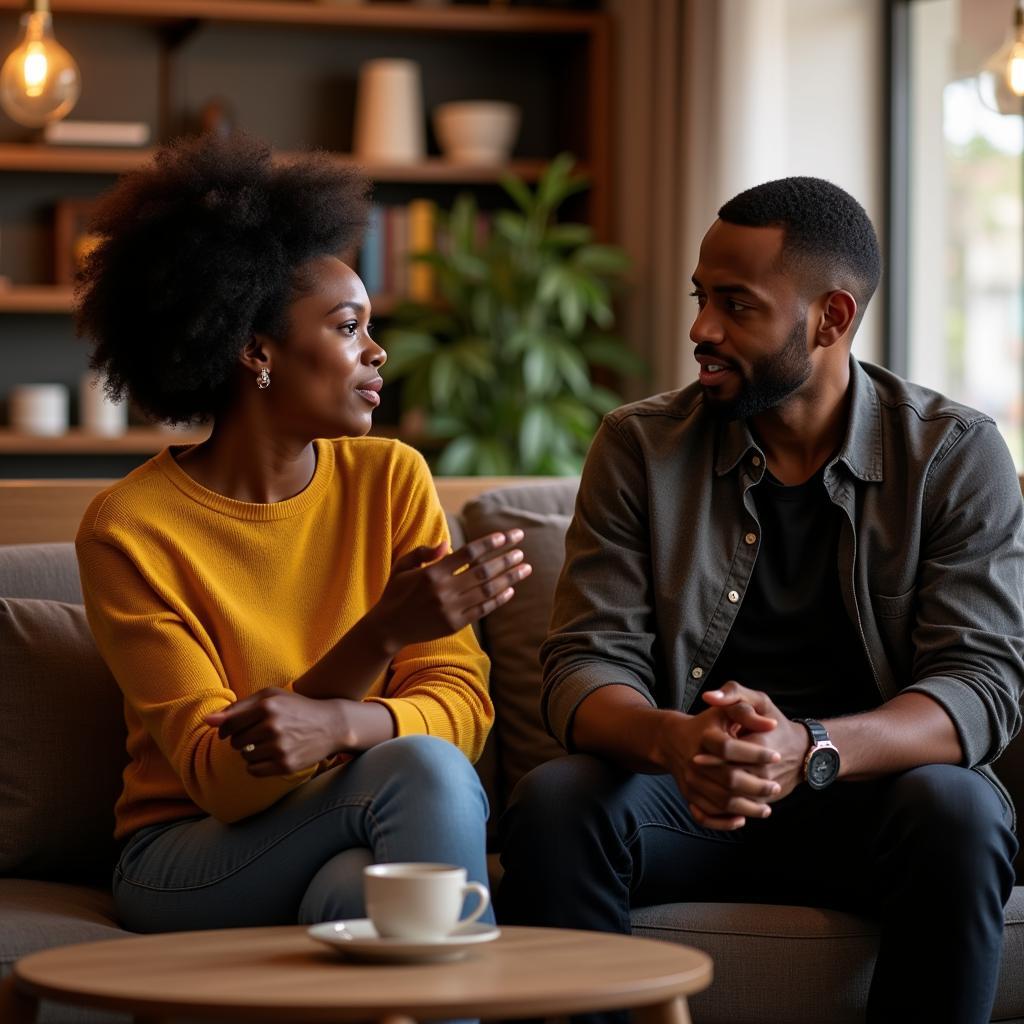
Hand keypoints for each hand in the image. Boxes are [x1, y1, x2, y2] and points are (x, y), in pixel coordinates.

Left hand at [204, 687, 345, 776]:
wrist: (332, 725)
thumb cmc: (297, 707)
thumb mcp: (271, 697)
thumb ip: (238, 707)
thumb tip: (208, 720)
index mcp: (267, 707)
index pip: (228, 725)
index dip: (226, 729)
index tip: (232, 729)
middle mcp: (272, 727)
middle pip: (235, 742)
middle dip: (242, 739)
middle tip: (260, 733)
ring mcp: (279, 748)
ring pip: (244, 757)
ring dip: (251, 752)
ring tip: (269, 743)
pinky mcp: (285, 765)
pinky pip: (253, 770)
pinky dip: (257, 765)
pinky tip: (271, 755)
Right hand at [367, 530, 531, 652]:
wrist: (388, 628)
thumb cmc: (395, 592)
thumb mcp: (402, 566)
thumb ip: (423, 552)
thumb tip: (445, 542)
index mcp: (432, 572)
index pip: (468, 554)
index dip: (490, 543)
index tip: (506, 536)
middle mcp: (443, 590)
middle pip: (483, 571)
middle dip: (506, 558)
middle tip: (522, 549)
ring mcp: (450, 609)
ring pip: (487, 590)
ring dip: (509, 577)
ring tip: (526, 567)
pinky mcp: (454, 624)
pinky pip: (482, 609)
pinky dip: (499, 599)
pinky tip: (511, 589)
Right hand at [655, 701, 781, 830]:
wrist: (673, 739)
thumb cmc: (706, 724)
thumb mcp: (724, 710)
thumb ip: (746, 711)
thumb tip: (770, 725)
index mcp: (704, 737)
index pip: (729, 747)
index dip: (756, 753)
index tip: (776, 756)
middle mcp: (693, 761)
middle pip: (729, 779)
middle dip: (757, 786)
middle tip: (775, 787)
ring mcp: (690, 781)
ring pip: (721, 802)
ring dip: (747, 808)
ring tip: (767, 808)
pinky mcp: (688, 796)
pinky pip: (705, 816)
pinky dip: (724, 822)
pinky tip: (741, 818)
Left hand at [692, 681, 809, 806]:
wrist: (802, 752)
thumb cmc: (776, 723)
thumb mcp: (760, 701)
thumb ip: (734, 694)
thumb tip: (709, 696)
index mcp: (761, 743)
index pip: (730, 753)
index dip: (711, 758)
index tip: (696, 757)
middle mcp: (765, 769)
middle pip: (730, 778)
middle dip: (709, 777)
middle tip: (693, 773)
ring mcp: (765, 787)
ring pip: (735, 798)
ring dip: (713, 795)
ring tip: (698, 786)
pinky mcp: (765, 801)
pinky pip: (741, 810)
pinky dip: (723, 810)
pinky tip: (708, 799)